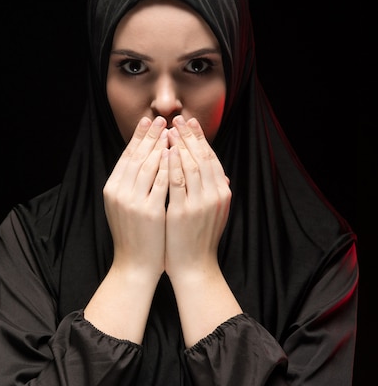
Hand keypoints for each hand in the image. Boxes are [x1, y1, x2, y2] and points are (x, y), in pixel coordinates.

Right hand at [103, 116, 168, 282]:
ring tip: (171, 131)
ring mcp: (133, 202)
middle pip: (137, 156)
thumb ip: (132, 185)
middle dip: (150, 136)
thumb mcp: (126, 207)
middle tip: (162, 118)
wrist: (135, 265)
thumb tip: (144, 160)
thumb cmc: (135, 236)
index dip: (138, 137)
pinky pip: (162, 183)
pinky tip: (177, 154)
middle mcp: (119, 192)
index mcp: (112, 189)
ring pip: (148, 166)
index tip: (148, 121)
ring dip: (160, 146)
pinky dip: (169, 166)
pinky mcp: (149, 211)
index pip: (126, 156)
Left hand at [165, 116, 231, 282]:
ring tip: (168, 130)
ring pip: (191, 165)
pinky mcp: (183, 212)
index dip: (200, 138)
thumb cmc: (197, 240)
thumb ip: (214, 193)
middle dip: (189, 136)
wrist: (194, 267)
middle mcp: (215, 195)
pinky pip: (176, 183)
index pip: (211, 158)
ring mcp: (200, 204)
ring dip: (179, 145)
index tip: (189, 122)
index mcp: (221, 193)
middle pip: (202, 157)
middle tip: (178, 118)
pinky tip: (164, 152)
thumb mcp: (211, 213)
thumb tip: (218, 174)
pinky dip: (171, 165)